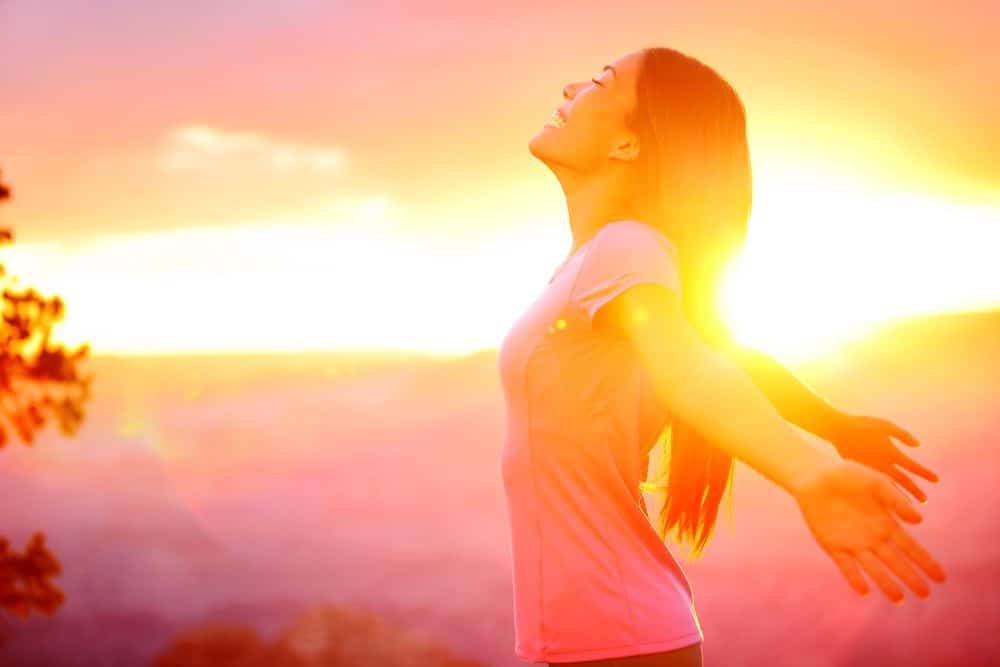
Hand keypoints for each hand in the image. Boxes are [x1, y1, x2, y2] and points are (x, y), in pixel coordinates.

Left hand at [793, 459, 946, 602]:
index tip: (941, 577)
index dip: (925, 562)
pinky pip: (846, 565)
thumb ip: (896, 500)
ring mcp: (852, 543)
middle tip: (926, 594)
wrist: (815, 475)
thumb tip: (919, 521)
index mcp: (886, 523)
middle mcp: (872, 537)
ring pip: (873, 568)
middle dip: (911, 578)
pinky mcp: (832, 545)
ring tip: (900, 599)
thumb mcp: (877, 483)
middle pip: (895, 562)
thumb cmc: (848, 475)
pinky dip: (854, 578)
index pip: (910, 547)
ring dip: (886, 583)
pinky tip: (865, 591)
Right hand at [830, 413, 938, 503]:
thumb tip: (917, 445)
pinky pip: (877, 485)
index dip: (926, 473)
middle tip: (925, 500)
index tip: (936, 479)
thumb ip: (903, 435)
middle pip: (903, 481)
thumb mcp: (886, 425)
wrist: (839, 430)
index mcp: (891, 453)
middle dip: (915, 491)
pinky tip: (888, 497)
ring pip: (890, 486)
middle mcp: (883, 465)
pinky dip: (885, 492)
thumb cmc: (863, 425)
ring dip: (901, 495)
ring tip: (910, 504)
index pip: (913, 467)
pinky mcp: (862, 472)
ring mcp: (872, 470)